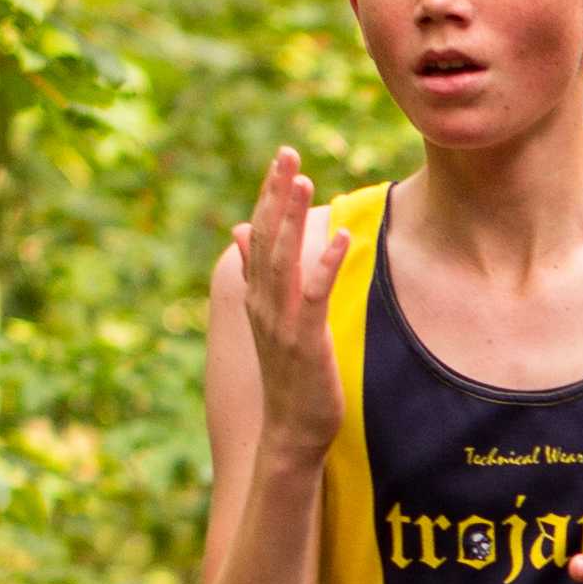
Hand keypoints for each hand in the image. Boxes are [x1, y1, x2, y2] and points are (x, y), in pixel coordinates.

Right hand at [228, 147, 349, 449]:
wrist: (290, 430)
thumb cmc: (289, 375)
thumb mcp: (271, 318)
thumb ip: (257, 274)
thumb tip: (241, 230)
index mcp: (257, 295)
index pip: (260, 235)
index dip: (269, 195)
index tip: (280, 159)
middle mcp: (263, 303)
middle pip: (268, 238)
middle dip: (277, 194)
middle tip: (288, 153)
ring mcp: (281, 322)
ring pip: (284, 261)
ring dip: (294, 219)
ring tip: (305, 180)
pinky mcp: (305, 341)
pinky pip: (314, 296)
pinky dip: (325, 265)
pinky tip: (341, 238)